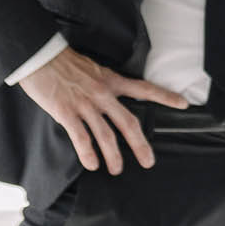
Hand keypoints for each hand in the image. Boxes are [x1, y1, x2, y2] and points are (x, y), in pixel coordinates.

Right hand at [18, 47, 187, 173]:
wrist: (40, 57)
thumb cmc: (65, 63)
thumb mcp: (95, 69)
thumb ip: (106, 84)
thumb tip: (113, 100)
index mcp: (112, 80)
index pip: (145, 89)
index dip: (166, 97)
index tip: (183, 104)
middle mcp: (103, 94)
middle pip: (129, 123)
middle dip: (140, 145)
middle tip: (149, 161)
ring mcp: (85, 105)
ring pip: (106, 135)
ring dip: (114, 156)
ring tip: (117, 169)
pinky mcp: (66, 112)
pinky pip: (81, 138)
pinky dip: (88, 153)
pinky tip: (92, 164)